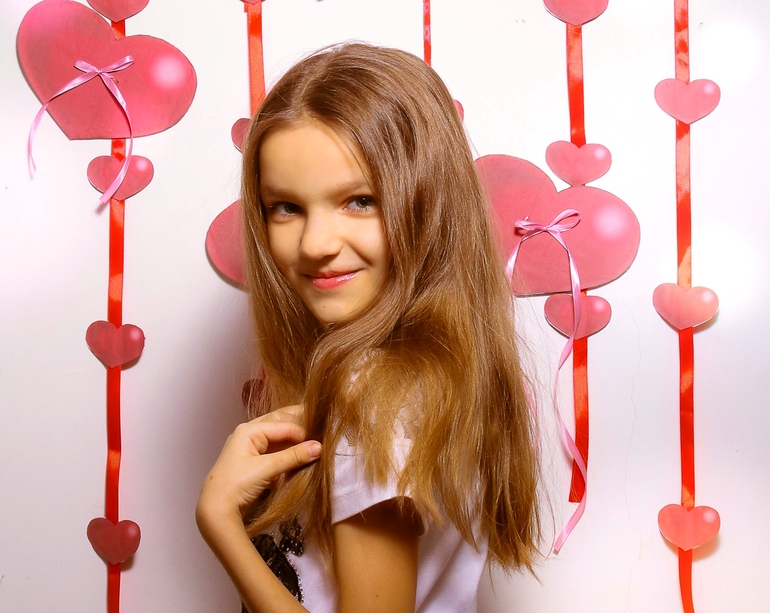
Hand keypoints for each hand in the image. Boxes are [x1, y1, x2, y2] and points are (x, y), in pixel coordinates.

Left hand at [196, 406, 321, 526]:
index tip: (320, 443)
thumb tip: (319, 447)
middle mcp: (249, 433)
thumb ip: (293, 457)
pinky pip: (275, 448)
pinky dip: (287, 449)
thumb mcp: (266, 469)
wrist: (215, 508)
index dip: (303, 433)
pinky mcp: (253, 460)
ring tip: (314, 439)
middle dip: (299, 425)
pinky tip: (300, 452)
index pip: (283, 425)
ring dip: (294, 438)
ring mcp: (250, 446)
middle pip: (280, 423)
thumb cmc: (237, 484)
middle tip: (321, 426)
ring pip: (278, 436)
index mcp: (249, 430)